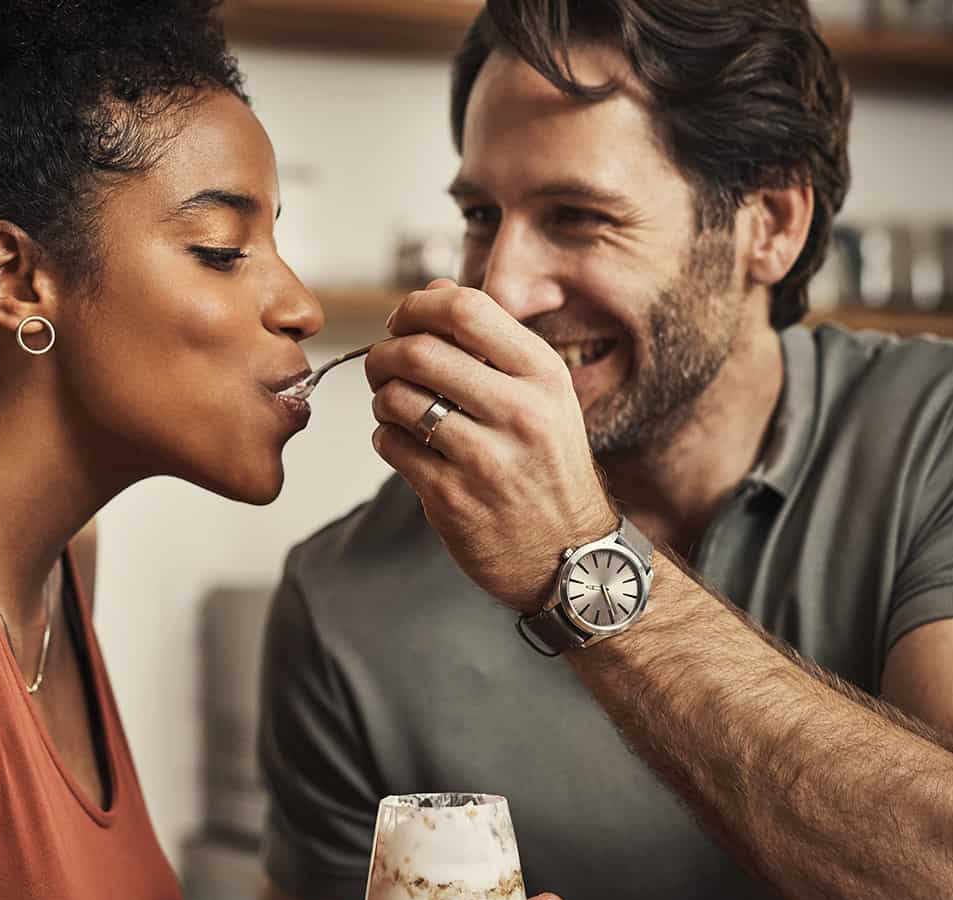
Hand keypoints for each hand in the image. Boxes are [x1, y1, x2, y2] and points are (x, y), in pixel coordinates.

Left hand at [365, 279, 615, 610]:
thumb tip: (434, 290)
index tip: (403, 322)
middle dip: (383, 353)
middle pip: (418, 351)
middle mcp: (520, 412)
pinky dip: (385, 436)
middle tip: (382, 365)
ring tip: (396, 408)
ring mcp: (485, 459)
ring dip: (382, 398)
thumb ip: (492, 342)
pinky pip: (390, 445)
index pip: (466, 308)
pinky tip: (405, 443)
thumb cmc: (547, 466)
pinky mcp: (453, 499)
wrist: (570, 555)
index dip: (417, 306)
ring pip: (396, 399)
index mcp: (543, 375)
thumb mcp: (542, 395)